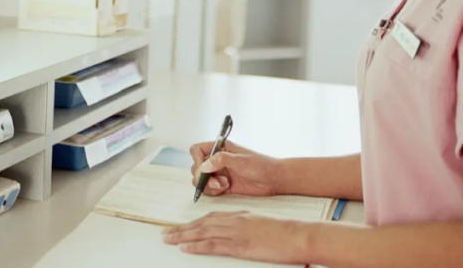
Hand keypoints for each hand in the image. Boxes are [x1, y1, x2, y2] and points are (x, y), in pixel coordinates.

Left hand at [162, 212, 308, 263]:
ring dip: (182, 236)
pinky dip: (196, 245)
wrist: (296, 234)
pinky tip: (185, 247)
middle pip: (202, 223)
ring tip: (168, 239)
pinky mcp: (239, 245)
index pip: (211, 217)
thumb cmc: (284, 232)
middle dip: (182, 228)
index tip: (182, 226)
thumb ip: (246, 226)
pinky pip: (212, 244)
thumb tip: (238, 234)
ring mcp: (235, 232)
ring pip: (202, 232)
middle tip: (166, 232)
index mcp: (239, 215)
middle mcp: (234, 220)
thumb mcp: (261, 224)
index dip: (194, 222)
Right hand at [189, 140, 280, 197]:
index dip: (197, 159)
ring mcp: (219, 173)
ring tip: (223, 185)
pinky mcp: (223, 186)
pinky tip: (225, 189)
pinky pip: (209, 189)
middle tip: (216, 181)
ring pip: (201, 180)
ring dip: (208, 185)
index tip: (203, 168)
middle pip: (197, 167)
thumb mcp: (241, 160)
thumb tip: (203, 166)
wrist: (273, 179)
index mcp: (221, 148)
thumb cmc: (261, 165)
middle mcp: (217, 160)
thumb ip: (221, 160)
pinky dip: (213, 191)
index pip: (198, 150)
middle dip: (203, 176)